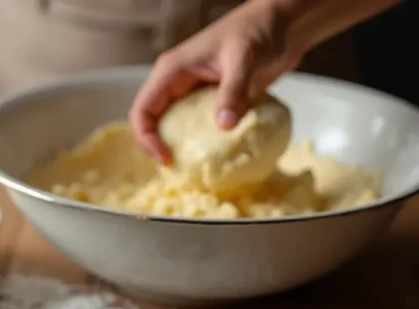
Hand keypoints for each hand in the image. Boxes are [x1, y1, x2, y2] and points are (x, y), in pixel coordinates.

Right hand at [129, 0, 300, 162]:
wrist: (282, 24)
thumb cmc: (258, 31)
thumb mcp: (244, 60)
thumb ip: (232, 92)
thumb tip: (223, 126)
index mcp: (172, 71)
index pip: (143, 110)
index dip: (146, 138)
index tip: (165, 158)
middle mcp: (176, 81)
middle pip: (151, 120)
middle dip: (157, 146)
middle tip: (175, 169)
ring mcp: (192, 90)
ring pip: (171, 123)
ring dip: (176, 145)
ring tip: (190, 167)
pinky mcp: (210, 97)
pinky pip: (195, 123)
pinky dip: (199, 140)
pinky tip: (213, 154)